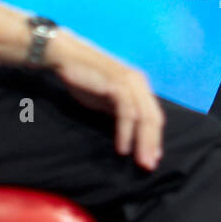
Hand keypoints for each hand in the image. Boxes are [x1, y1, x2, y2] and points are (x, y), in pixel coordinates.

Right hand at [46, 32, 164, 170]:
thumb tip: (130, 134)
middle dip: (153, 144)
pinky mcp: (117, 84)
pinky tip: (123, 147)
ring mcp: (130, 83)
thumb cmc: (84, 78)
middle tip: (149, 165)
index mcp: (140, 86)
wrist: (65, 56)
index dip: (155, 138)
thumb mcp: (106, 100)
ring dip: (143, 142)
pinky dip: (126, 132)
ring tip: (140, 161)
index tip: (153, 157)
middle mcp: (140, 84)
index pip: (154, 116)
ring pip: (144, 117)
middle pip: (154, 119)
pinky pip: (127, 113)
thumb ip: (120, 113)